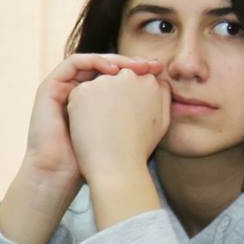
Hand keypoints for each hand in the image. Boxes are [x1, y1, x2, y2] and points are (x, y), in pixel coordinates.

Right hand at [21, 53, 164, 187]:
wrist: (65, 171)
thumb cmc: (100, 157)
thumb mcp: (128, 127)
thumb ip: (142, 107)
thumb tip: (164, 85)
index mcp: (97, 98)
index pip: (118, 73)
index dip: (138, 69)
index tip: (159, 69)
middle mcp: (80, 90)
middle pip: (107, 64)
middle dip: (130, 62)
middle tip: (151, 64)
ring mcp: (64, 86)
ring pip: (93, 60)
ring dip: (115, 59)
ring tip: (135, 66)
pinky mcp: (51, 86)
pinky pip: (74, 62)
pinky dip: (94, 61)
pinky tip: (113, 70)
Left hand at [64, 69, 171, 187]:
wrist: (117, 167)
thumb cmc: (140, 148)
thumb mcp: (163, 120)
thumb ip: (163, 95)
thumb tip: (157, 81)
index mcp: (149, 82)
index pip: (134, 78)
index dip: (126, 97)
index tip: (123, 115)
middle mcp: (128, 76)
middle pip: (115, 78)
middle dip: (112, 96)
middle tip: (112, 123)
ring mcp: (105, 82)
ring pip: (97, 86)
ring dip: (96, 101)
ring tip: (102, 127)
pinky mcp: (84, 91)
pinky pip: (80, 95)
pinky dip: (81, 109)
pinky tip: (89, 127)